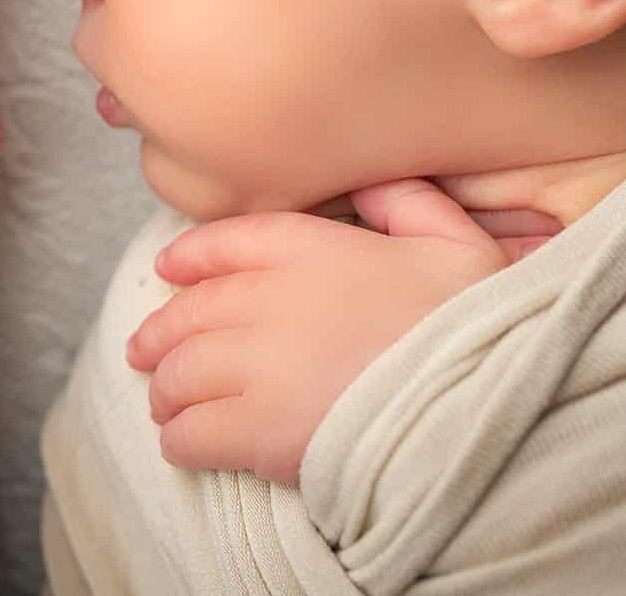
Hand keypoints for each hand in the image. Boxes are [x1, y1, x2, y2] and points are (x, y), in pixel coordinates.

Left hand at [125, 180, 555, 484]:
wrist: (480, 400)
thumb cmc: (474, 323)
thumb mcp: (454, 239)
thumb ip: (406, 201)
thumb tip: (373, 182)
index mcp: (310, 248)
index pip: (225, 241)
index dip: (189, 258)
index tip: (169, 271)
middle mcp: (269, 299)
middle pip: (189, 313)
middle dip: (161, 334)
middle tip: (145, 351)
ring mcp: (256, 364)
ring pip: (179, 374)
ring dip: (166, 390)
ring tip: (164, 404)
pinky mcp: (256, 428)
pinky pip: (191, 433)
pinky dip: (180, 439)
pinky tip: (182, 443)